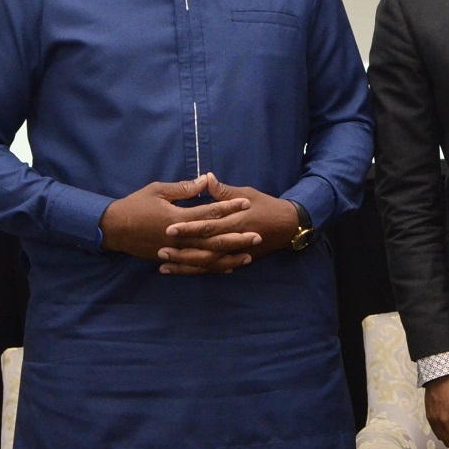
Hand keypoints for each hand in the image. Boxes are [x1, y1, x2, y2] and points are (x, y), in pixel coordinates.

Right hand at [98, 176, 254, 268]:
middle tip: (258, 235)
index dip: (228, 208)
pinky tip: (228, 267)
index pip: (208, 213)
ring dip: (229, 256)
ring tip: (248, 254)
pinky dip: (213, 268)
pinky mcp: (171, 260)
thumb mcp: (158, 190)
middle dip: (237, 238)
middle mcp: (179, 238)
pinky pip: (196, 267)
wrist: (112, 229)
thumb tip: (206, 180)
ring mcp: (175, 252)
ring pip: (207, 258)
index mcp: (176, 218)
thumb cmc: (135, 205)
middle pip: (213, 240)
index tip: (245, 203)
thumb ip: (183, 189)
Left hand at [156, 173, 299, 272]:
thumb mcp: (247, 193)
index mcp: (236, 221)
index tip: (169, 228)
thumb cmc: (266, 206)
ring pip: (206, 263)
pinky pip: (213, 269)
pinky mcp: (235, 261)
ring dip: (185, 265)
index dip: (188, 228)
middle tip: (160, 250)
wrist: (287, 227)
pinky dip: (196, 271)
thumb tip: (206, 178)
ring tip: (164, 265)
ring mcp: (234, 254)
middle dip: (182, 251)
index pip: (208, 226)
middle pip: (204, 248)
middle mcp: (234, 240)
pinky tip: (179, 271)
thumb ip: (225, 191)